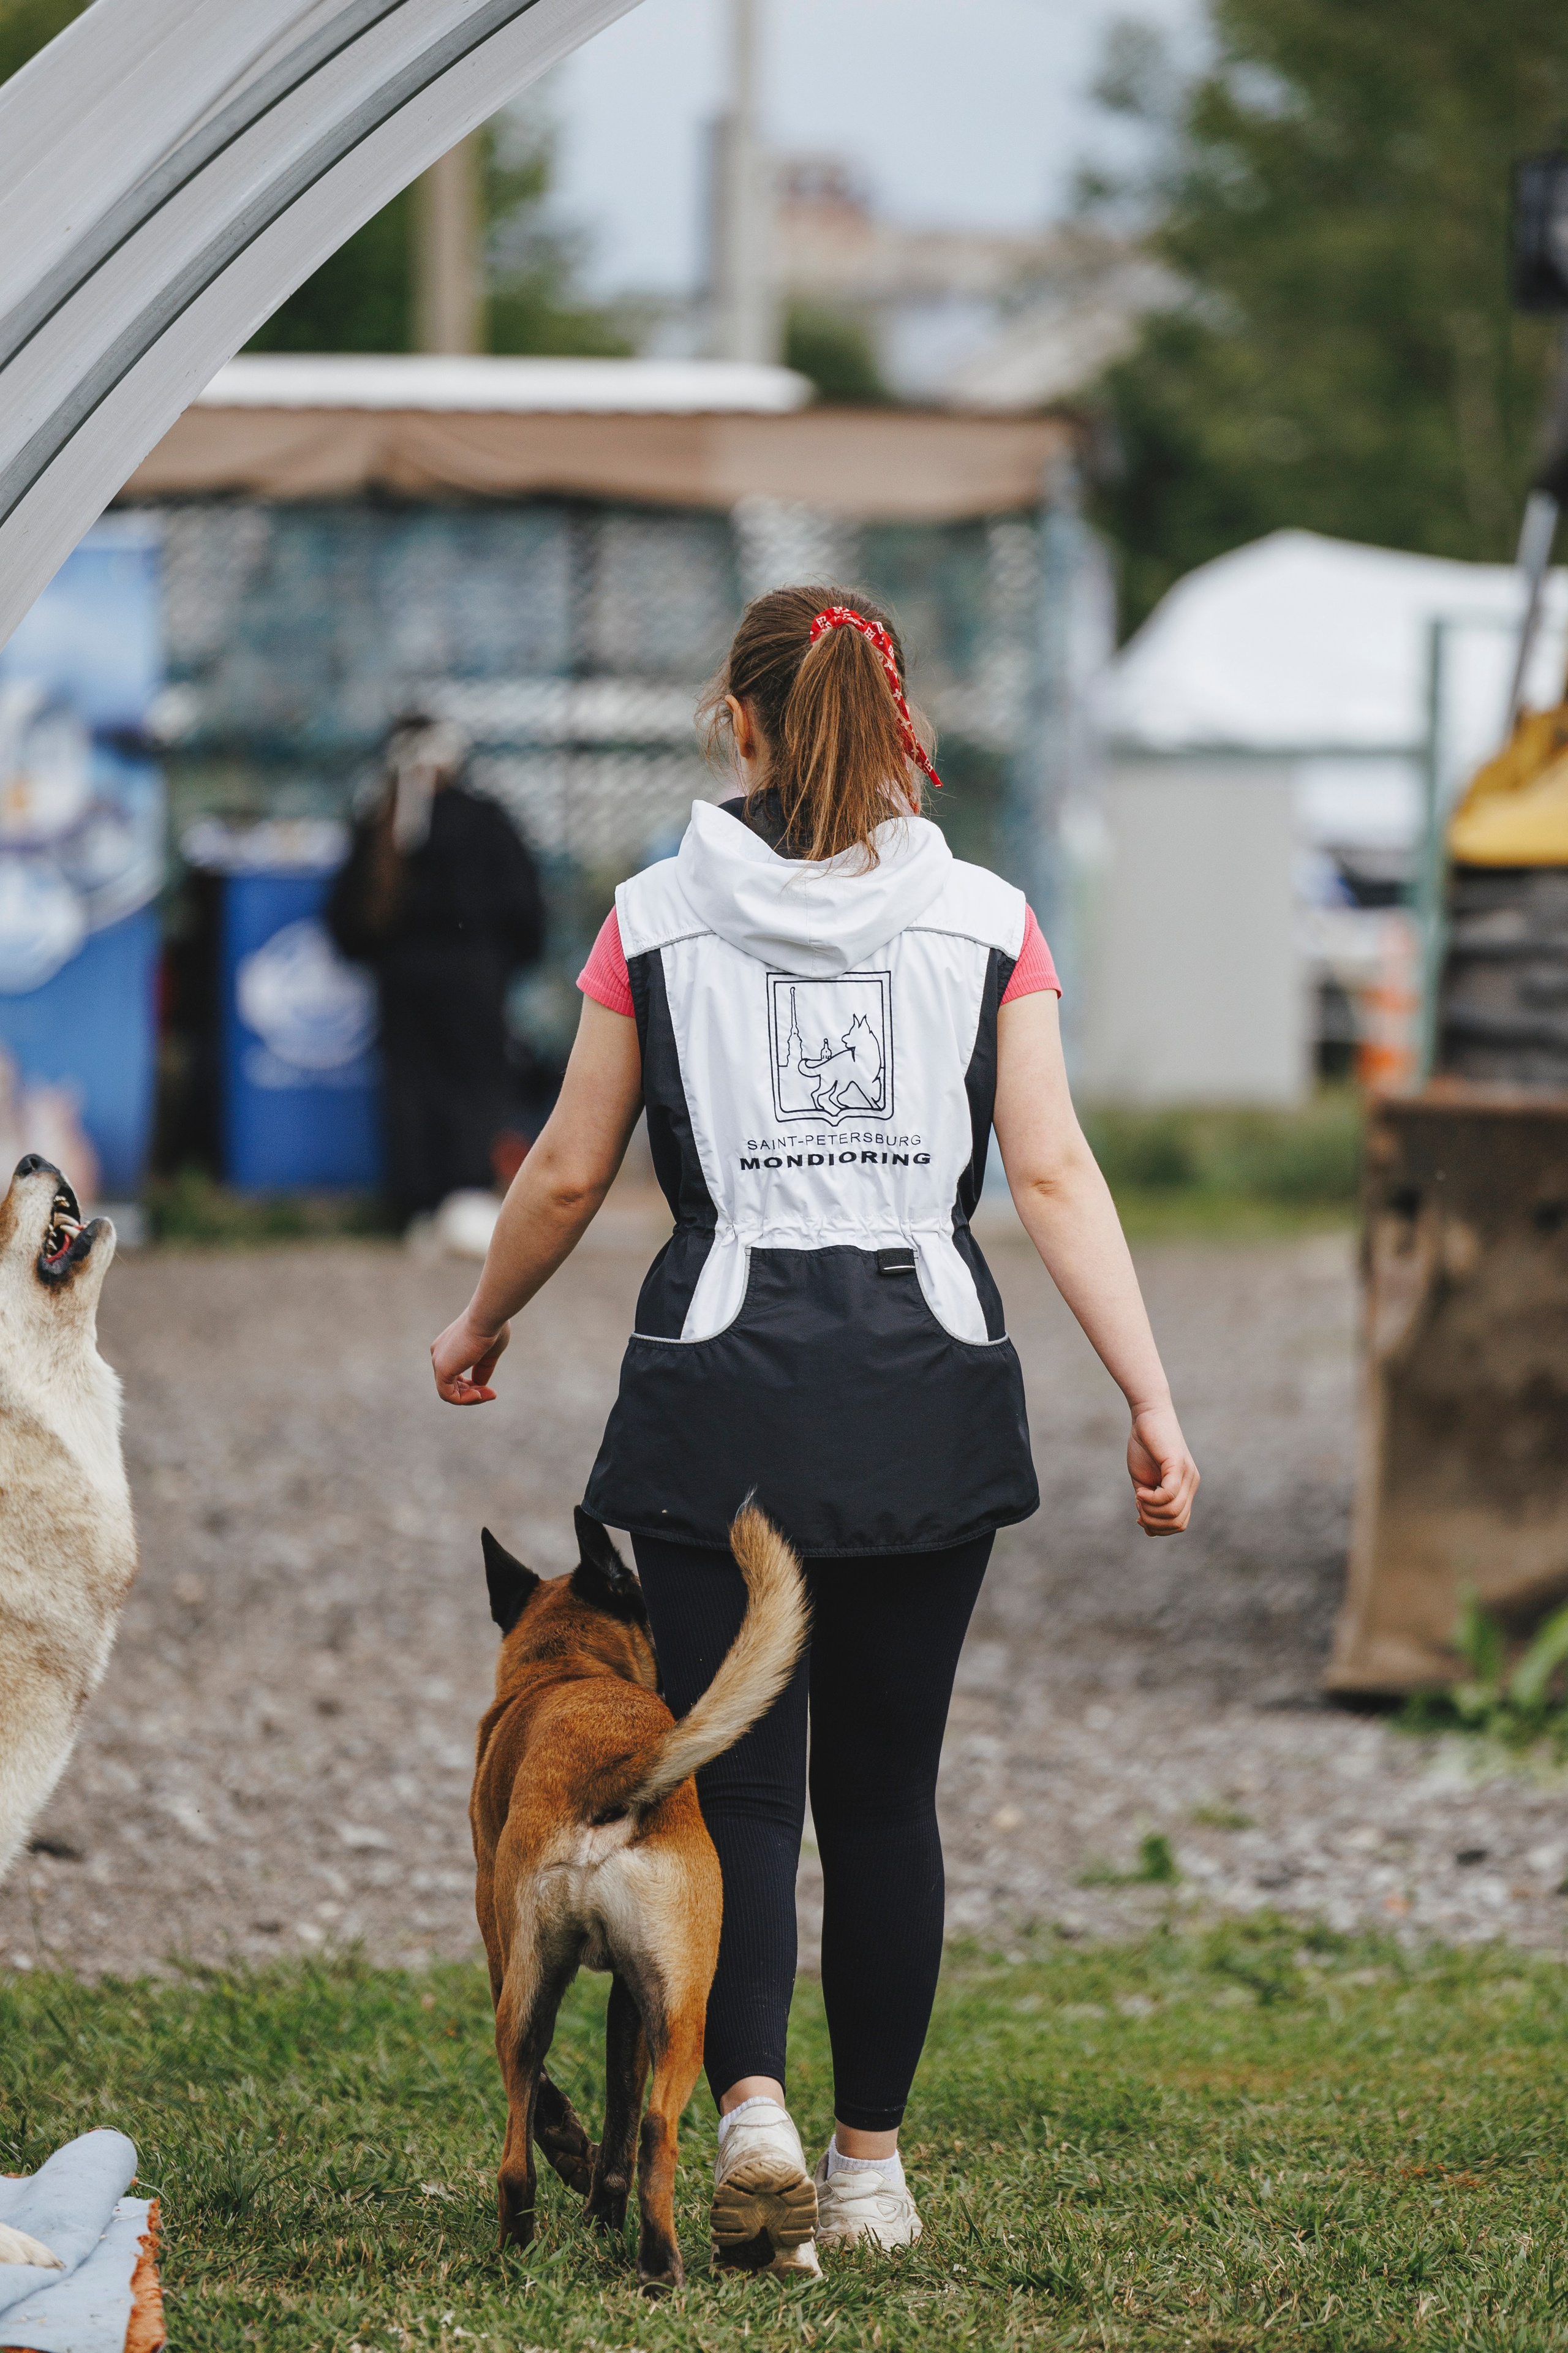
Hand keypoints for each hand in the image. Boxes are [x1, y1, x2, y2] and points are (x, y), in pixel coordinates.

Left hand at [431, 1309, 509, 1404]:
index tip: (491, 1390)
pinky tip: (479, 1395)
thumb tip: (479, 1385)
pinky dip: (465, 1399)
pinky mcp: (442, 1369)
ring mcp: (438, 1361)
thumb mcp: (489, 1353)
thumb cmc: (491, 1327)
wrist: (487, 1316)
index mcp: (448, 1347)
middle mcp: (439, 1354)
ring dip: (471, 1398)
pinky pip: (448, 1395)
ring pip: (449, 1392)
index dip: (473, 1386)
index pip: (455, 1375)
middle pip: (451, 1385)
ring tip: (489, 1395)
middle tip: (492, 1394)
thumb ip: (482, 1369)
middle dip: (473, 1393)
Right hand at [1127, 1402, 1198, 1535]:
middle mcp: (1191, 1484)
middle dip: (1153, 1523)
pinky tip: (1141, 1492)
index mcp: (1186, 1488)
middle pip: (1178, 1523)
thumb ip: (1147, 1502)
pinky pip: (1170, 1495)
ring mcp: (1187, 1475)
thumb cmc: (1145, 1445)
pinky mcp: (1178, 1465)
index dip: (1158, 1528)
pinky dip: (1152, 1500)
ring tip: (1139, 1497)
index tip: (1139, 1517)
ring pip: (1174, 1512)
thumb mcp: (1143, 1480)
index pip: (1179, 1523)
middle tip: (1138, 1507)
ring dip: (1150, 1512)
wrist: (1148, 1414)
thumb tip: (1148, 1527)